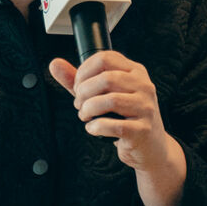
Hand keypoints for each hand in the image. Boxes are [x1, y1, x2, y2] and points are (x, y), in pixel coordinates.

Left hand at [49, 51, 185, 205]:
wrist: (150, 147)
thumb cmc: (127, 118)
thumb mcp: (104, 94)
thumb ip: (79, 80)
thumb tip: (55, 65)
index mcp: (135, 72)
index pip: (105, 58)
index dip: (84, 71)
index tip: (78, 86)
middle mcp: (144, 86)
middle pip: (106, 78)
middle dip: (83, 92)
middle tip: (79, 104)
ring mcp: (145, 108)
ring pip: (109, 100)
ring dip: (88, 110)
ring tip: (86, 115)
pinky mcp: (142, 130)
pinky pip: (112, 125)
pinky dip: (96, 127)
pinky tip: (94, 128)